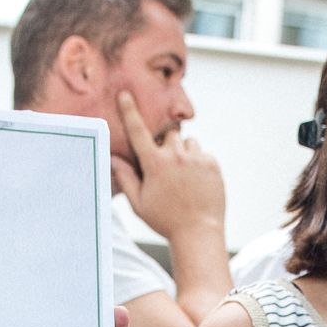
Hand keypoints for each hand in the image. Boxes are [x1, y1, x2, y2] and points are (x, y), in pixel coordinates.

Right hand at [111, 92, 224, 246]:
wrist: (199, 232)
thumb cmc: (165, 220)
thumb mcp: (139, 203)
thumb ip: (125, 178)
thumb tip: (113, 158)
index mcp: (155, 164)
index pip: (138, 131)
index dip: (130, 110)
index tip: (126, 94)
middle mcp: (176, 156)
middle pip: (168, 135)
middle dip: (165, 145)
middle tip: (166, 168)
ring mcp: (196, 159)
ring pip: (187, 142)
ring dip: (183, 152)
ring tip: (183, 176)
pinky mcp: (212, 164)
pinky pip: (203, 153)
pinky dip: (198, 163)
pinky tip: (196, 182)